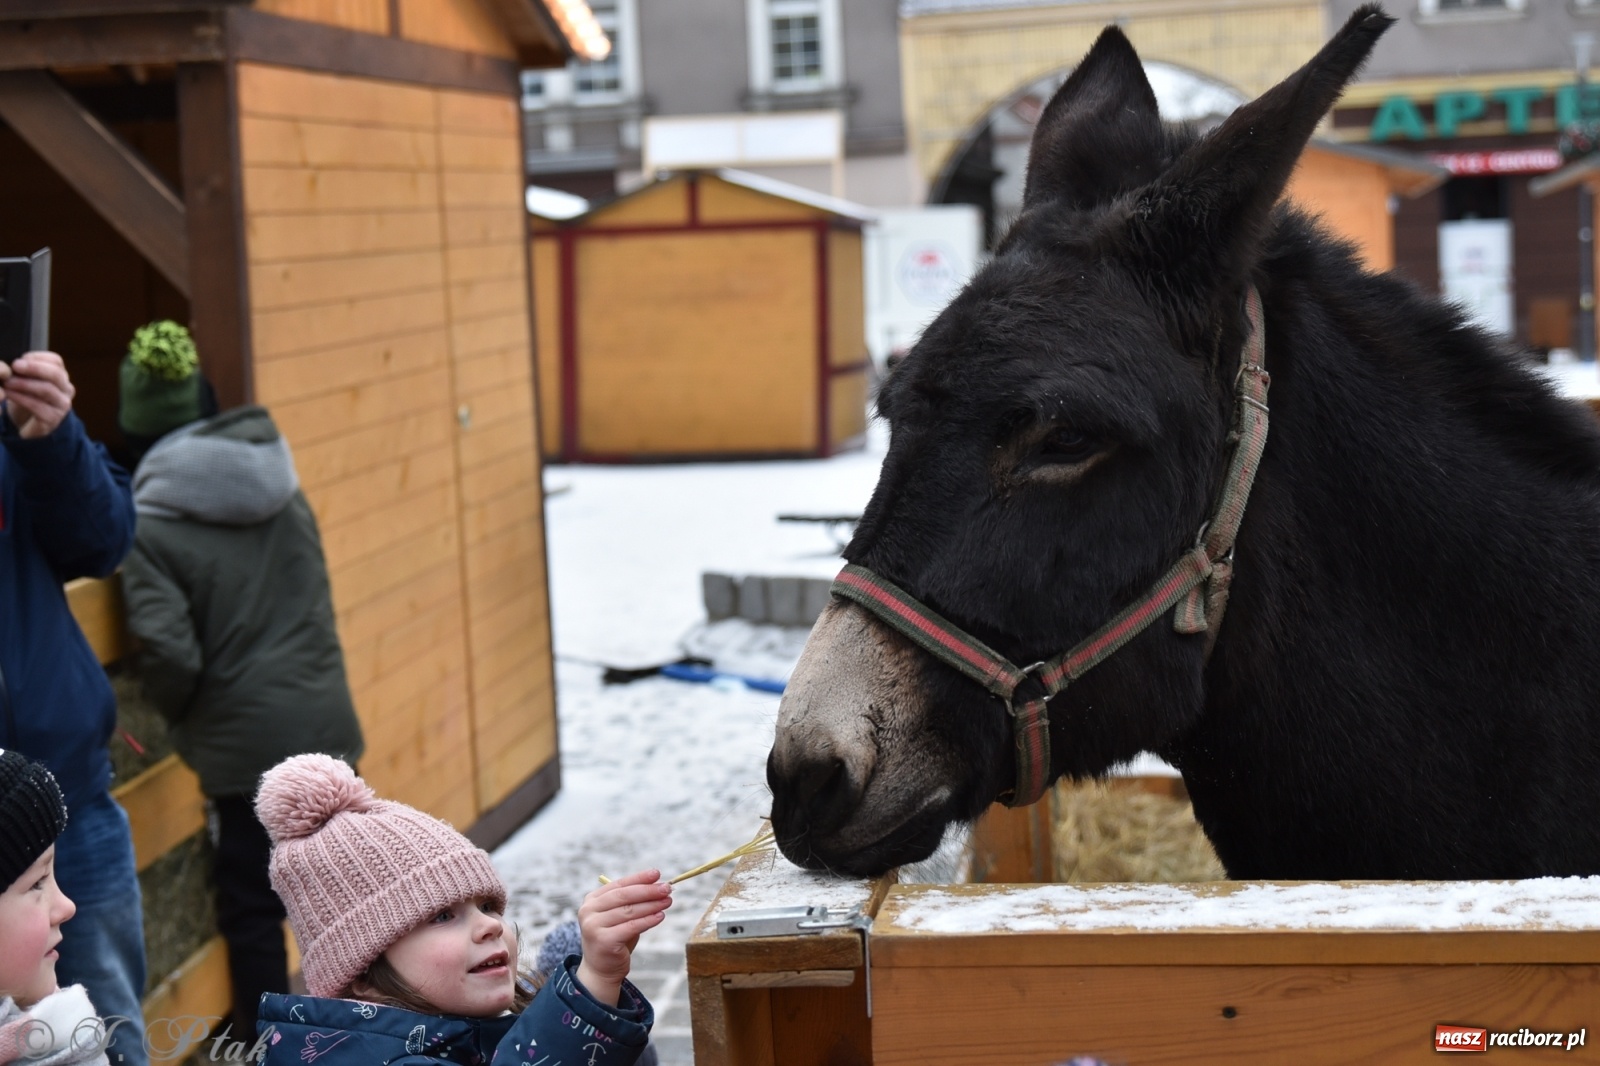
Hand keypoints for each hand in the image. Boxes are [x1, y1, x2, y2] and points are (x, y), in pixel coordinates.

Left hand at [0, 352, 74, 438]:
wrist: (28, 424)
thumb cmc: (27, 398)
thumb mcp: (27, 381)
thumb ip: (25, 371)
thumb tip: (16, 362)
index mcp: (61, 377)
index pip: (56, 361)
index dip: (38, 357)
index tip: (20, 357)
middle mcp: (66, 390)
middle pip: (56, 375)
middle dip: (34, 368)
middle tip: (15, 366)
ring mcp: (62, 406)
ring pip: (47, 390)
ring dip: (24, 384)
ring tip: (7, 383)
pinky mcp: (53, 419)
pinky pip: (38, 406)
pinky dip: (21, 398)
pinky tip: (9, 394)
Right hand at [575, 869, 671, 1006]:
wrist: (601, 969)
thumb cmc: (615, 938)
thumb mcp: (620, 917)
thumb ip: (633, 901)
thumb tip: (659, 885)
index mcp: (592, 900)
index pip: (618, 885)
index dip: (639, 878)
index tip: (657, 874)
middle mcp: (589, 911)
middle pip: (623, 896)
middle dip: (648, 891)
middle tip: (667, 888)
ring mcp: (593, 926)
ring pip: (629, 911)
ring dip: (651, 905)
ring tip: (668, 901)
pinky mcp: (603, 941)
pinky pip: (631, 927)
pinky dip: (648, 920)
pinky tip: (660, 916)